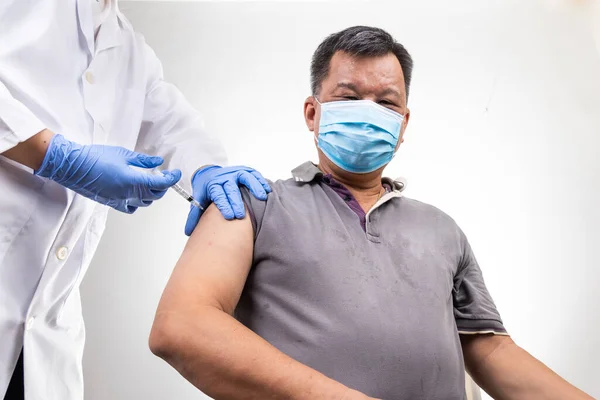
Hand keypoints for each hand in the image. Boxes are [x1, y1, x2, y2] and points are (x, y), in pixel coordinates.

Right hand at [35, 134, 180, 212]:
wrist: (72, 166)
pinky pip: (130, 207)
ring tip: (151, 182)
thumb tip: (157, 161)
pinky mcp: (111, 203)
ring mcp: (119, 200)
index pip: (160, 184)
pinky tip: (136, 193)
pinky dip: (138, 202)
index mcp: (132, 181)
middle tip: (165, 176)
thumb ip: (142, 160)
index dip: (171, 179)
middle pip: (155, 195)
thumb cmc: (94, 158)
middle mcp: (128, 194)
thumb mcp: (123, 154)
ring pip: (144, 202)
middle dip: (163, 186)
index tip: (176, 173)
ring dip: (152, 194)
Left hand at [184, 165, 270, 235]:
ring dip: (254, 186)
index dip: (224, 205)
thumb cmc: (206, 190)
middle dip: (237, 202)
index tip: (229, 216)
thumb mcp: (199, 199)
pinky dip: (260, 180)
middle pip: (231, 188)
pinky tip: (266, 189)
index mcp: (212, 184)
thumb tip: (188, 232)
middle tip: (241, 215)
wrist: (208, 173)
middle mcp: (224, 177)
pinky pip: (253, 173)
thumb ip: (194, 215)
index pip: (218, 194)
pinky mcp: (243, 170)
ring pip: (245, 177)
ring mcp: (234, 172)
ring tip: (262, 197)